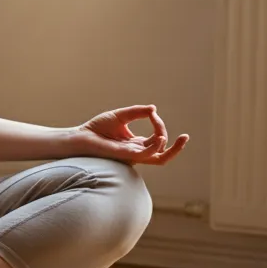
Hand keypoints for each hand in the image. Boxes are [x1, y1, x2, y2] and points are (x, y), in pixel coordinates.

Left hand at [71, 104, 188, 165]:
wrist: (81, 136)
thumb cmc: (97, 128)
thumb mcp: (121, 116)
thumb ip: (137, 112)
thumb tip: (154, 109)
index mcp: (136, 144)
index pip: (157, 138)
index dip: (159, 125)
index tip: (152, 113)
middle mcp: (137, 151)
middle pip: (163, 152)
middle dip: (175, 144)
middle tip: (185, 136)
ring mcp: (133, 155)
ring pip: (160, 159)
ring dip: (172, 149)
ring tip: (182, 138)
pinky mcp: (126, 155)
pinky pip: (146, 155)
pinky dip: (155, 147)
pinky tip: (160, 138)